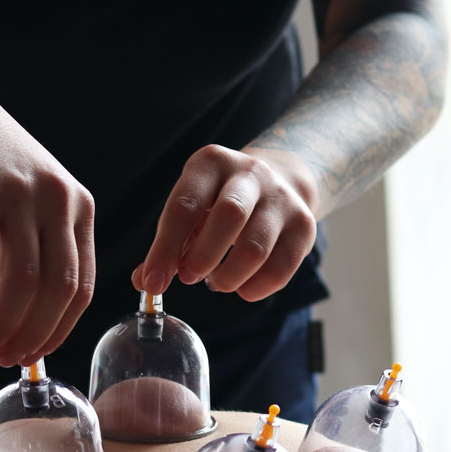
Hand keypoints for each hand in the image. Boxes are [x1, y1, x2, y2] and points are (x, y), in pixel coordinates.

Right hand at [0, 78, 94, 366]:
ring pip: (22, 281)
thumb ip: (31, 251)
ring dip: (1, 325)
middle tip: (4, 360)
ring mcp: (20, 193)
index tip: (32, 356)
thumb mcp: (25, 202)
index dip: (58, 331)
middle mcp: (58, 200)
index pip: (82, 287)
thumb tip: (24, 320)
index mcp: (78, 207)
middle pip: (57, 289)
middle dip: (32, 336)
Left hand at [132, 145, 318, 302]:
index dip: (165, 249)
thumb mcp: (190, 209)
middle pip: (229, 216)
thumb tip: (145, 282)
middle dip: (203, 257)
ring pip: (255, 247)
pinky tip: (241, 287)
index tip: (154, 282)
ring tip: (217, 281)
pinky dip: (255, 288)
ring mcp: (282, 198)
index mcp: (211, 163)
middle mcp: (251, 173)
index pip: (184, 206)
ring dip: (229, 277)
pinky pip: (280, 268)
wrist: (280, 180)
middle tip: (190, 277)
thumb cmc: (219, 201)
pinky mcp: (305, 225)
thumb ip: (167, 245)